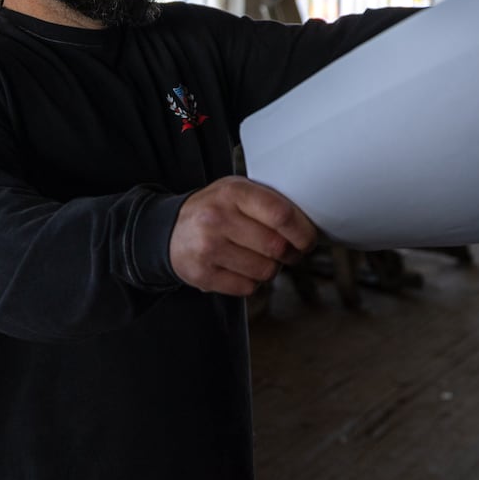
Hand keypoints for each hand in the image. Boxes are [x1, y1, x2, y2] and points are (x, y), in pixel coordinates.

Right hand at [169, 177, 317, 295]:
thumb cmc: (214, 210)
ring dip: (270, 269)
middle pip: (276, 247)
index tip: (308, 240)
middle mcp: (218, 218)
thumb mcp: (237, 191)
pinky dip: (251, 282)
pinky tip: (241, 268)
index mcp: (233, 192)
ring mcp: (208, 247)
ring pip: (265, 271)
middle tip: (288, 252)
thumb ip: (269, 202)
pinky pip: (247, 288)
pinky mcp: (202, 274)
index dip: (303, 232)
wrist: (169, 230)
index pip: (281, 215)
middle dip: (290, 254)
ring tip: (258, 258)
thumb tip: (308, 225)